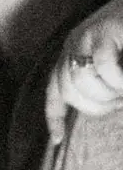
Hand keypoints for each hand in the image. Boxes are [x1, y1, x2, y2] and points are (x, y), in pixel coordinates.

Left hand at [45, 0, 122, 143]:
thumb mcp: (115, 60)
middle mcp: (74, 44)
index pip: (54, 89)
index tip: (58, 139)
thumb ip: (102, 81)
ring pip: (83, 80)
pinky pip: (104, 65)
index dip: (54, 115)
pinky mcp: (104, 29)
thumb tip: (106, 106)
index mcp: (73, 54)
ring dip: (108, 94)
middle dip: (95, 106)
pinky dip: (118, 80)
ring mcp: (87, 35)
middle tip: (118, 103)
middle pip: (68, 90)